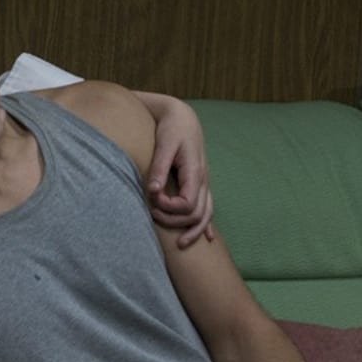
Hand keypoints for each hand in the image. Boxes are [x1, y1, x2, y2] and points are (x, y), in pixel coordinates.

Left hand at [145, 96, 212, 246]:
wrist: (182, 117)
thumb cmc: (172, 128)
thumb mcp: (164, 144)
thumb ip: (159, 167)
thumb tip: (152, 190)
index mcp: (194, 172)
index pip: (187, 204)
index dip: (169, 208)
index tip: (152, 199)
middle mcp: (203, 181)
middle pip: (197, 214)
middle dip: (175, 221)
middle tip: (152, 216)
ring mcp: (204, 183)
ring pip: (207, 214)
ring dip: (194, 230)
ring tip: (181, 244)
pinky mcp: (200, 183)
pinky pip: (208, 207)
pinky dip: (207, 224)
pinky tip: (208, 238)